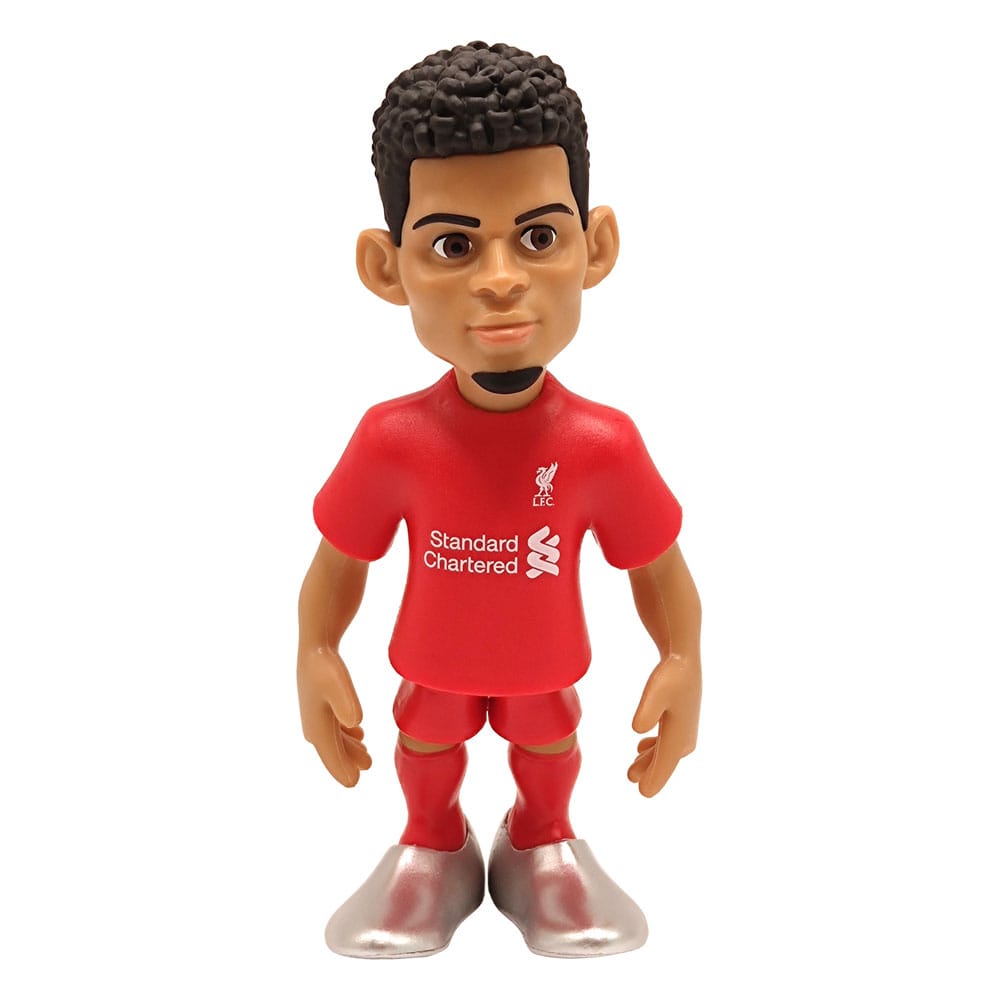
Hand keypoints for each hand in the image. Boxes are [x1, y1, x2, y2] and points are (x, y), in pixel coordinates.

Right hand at [297, 647, 370, 786]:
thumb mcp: (339, 686)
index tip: (354, 783)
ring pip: (333, 738)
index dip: (342, 771)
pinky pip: (333, 725)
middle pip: (333, 749)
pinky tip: (356, 731)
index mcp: (317, 727)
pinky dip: (344, 733)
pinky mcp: (321, 703)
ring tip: (365, 754)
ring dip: (347, 747)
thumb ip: (347, 706)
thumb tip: (355, 724)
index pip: (331, 757)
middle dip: (348, 760)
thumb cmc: (326, 666)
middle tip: (368, 767)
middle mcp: (314, 724)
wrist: (315, 644)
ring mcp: (316, 714)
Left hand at [628, 654, 700, 796]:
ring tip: (633, 770)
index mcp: (678, 736)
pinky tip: (643, 746)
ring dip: (651, 761)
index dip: (654, 779)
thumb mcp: (656, 692)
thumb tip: (637, 729)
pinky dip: (656, 748)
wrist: (684, 658)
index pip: (664, 764)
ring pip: (665, 753)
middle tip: (631, 779)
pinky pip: (668, 742)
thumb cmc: (671, 674)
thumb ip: (647, 711)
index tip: (642, 793)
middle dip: (650, 772)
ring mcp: (684, 730)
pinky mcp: (680, 721)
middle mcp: (684, 738)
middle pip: (664, 761)